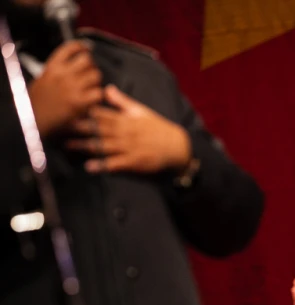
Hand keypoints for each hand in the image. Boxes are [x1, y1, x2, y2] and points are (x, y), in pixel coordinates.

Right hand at [28, 41, 102, 137]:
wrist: (34, 119)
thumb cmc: (36, 102)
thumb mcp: (43, 79)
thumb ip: (58, 71)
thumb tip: (72, 66)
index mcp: (52, 67)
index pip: (70, 48)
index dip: (82, 47)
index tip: (87, 49)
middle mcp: (63, 74)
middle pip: (87, 60)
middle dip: (91, 66)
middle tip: (89, 74)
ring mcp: (73, 87)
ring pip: (96, 75)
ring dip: (96, 81)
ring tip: (91, 88)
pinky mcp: (80, 102)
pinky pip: (98, 93)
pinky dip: (98, 96)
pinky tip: (92, 100)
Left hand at [66, 85, 190, 173]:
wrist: (176, 147)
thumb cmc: (158, 128)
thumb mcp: (141, 110)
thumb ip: (122, 101)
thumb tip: (106, 88)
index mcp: (125, 119)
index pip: (100, 112)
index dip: (82, 110)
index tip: (65, 107)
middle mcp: (124, 132)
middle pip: (97, 129)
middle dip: (78, 127)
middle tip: (59, 126)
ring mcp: (128, 148)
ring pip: (103, 146)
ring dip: (85, 146)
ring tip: (67, 146)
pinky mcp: (133, 162)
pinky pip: (115, 164)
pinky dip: (102, 166)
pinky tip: (89, 167)